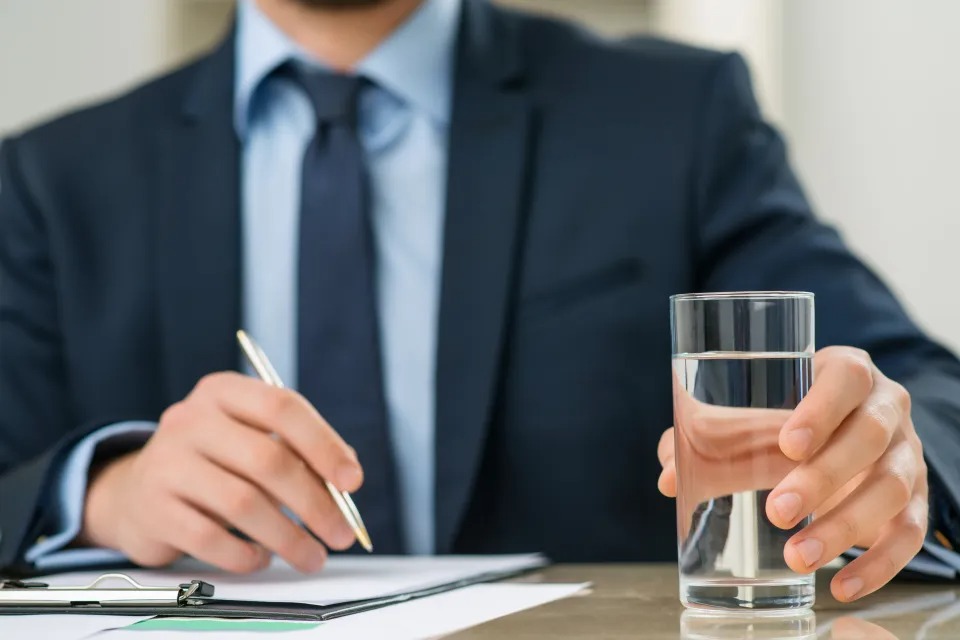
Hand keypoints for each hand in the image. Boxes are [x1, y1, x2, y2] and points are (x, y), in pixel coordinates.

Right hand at [80, 372, 363, 572]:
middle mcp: (191, 419)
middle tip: (341, 534)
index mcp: (223, 392)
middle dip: (315, 502)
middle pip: (267, 459)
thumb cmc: (213, 465)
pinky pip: (211, 539)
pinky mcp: (152, 509)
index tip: (352, 481)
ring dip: (288, 537)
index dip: (323, 444)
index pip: (282, 407)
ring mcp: (166, 462)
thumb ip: (299, 452)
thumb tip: (346, 480)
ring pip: (243, 503)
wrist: (135, 493)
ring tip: (311, 556)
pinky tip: (261, 558)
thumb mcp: (252, 441)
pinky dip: (246, 554)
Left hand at [659, 346, 927, 601]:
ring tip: (798, 556)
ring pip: (891, 487)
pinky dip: (880, 564)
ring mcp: (908, 454)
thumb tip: (669, 475)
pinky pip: (909, 533)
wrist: (846, 433)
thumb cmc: (789, 418)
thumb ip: (706, 436)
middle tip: (777, 511)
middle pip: (869, 436)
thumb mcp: (755, 413)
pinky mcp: (915, 499)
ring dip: (845, 525)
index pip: (847, 377)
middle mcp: (887, 407)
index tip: (786, 444)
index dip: (822, 409)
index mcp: (848, 372)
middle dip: (823, 477)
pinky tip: (840, 585)